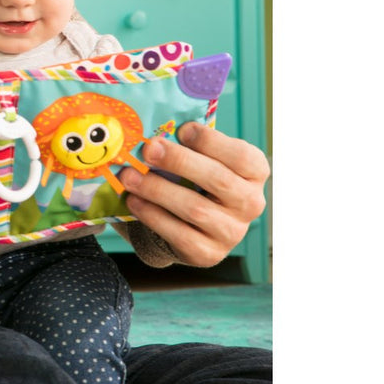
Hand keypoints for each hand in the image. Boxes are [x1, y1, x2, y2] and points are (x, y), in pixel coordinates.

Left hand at [120, 122, 268, 266]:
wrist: (193, 223)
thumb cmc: (197, 177)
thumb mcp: (203, 157)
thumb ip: (189, 144)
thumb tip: (157, 132)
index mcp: (254, 173)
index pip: (242, 156)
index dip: (212, 142)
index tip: (182, 130)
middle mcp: (250, 203)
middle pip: (218, 180)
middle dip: (179, 162)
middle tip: (148, 150)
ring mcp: (232, 232)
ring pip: (195, 209)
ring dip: (157, 189)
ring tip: (129, 175)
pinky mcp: (209, 253)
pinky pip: (180, 234)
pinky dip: (153, 215)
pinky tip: (133, 200)